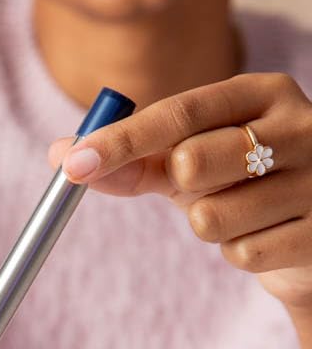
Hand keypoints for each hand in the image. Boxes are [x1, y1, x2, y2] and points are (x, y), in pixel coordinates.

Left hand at [49, 73, 311, 312]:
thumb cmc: (242, 185)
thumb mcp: (191, 163)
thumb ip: (133, 158)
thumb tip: (62, 156)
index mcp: (264, 93)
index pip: (179, 112)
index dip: (120, 140)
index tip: (72, 164)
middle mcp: (301, 127)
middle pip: (193, 162)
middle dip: (181, 186)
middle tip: (203, 185)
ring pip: (211, 218)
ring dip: (210, 226)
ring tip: (243, 215)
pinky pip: (242, 255)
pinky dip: (239, 253)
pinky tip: (265, 237)